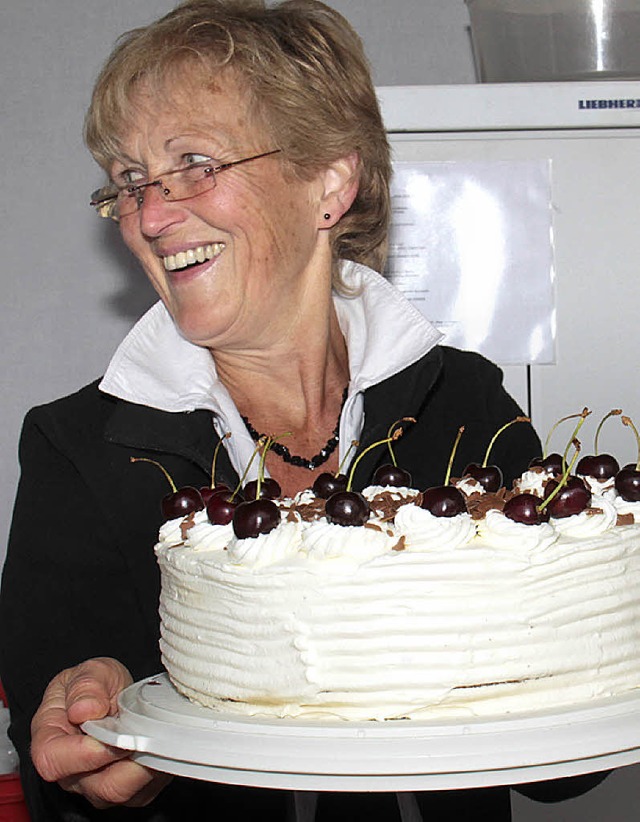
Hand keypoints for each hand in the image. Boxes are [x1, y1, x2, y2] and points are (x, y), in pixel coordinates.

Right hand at [31, 657, 171, 807]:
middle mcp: (71, 772)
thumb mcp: (91, 671)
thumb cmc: (97, 685)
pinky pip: (143, 792)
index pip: (53, 761)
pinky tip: (159, 745)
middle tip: (146, 733)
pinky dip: (157, 770)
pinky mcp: (125, 792)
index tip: (112, 734)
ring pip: (124, 793)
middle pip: (99, 786)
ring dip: (147, 765)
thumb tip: (83, 709)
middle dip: (128, 761)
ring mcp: (97, 786)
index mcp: (49, 739)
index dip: (84, 752)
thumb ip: (86, 686)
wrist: (115, 694)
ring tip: (156, 736)